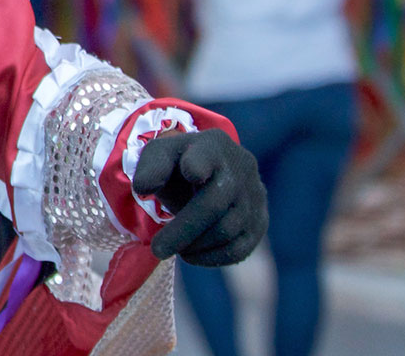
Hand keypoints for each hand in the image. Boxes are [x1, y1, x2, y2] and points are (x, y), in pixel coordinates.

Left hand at [131, 128, 266, 265]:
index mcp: (212, 145)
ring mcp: (255, 195)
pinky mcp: (260, 221)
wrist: (205, 173)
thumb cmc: (177, 164)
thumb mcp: (158, 156)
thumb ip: (150, 167)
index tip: (192, 173)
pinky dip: (213, 258)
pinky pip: (240, 248)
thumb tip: (144, 188)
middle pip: (213, 205)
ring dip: (196, 246)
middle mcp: (241, 167)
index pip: (206, 157)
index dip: (199, 165)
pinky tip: (192, 255)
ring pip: (227, 230)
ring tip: (174, 248)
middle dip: (183, 231)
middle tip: (157, 250)